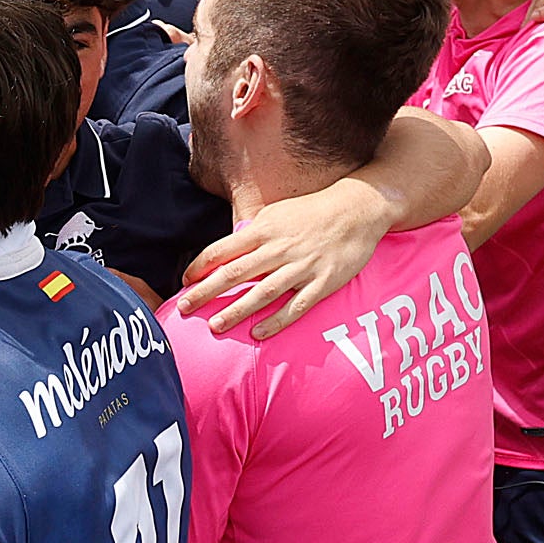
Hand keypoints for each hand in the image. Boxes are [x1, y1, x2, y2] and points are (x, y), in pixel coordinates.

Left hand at [177, 175, 395, 340]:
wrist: (358, 209)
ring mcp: (301, 267)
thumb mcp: (277, 213)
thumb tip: (227, 250)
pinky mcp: (322, 283)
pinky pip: (296, 306)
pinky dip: (276, 321)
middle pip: (235, 273)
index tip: (185, 281)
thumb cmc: (313, 211)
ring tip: (215, 326)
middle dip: (207, 292)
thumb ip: (253, 233)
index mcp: (264, 230)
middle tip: (185, 308)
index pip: (223, 249)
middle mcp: (279, 249)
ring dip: (237, 310)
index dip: (200, 266)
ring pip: (262, 292)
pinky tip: (258, 333)